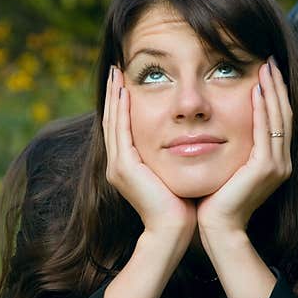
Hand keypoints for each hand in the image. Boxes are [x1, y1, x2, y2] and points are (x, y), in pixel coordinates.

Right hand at [103, 66, 196, 238]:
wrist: (173, 229)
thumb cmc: (180, 205)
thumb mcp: (173, 172)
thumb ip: (171, 154)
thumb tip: (186, 136)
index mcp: (126, 166)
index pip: (120, 127)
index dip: (121, 103)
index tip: (126, 80)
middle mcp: (116, 165)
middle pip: (111, 120)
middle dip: (114, 94)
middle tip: (116, 68)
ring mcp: (117, 166)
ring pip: (112, 122)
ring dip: (115, 96)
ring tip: (118, 73)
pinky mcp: (125, 167)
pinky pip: (121, 131)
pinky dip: (122, 110)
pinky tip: (126, 91)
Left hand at [196, 57, 292, 235]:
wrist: (218, 228)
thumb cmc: (215, 200)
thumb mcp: (228, 167)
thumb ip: (233, 148)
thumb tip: (221, 125)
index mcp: (274, 162)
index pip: (278, 120)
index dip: (275, 94)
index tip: (265, 70)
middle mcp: (282, 162)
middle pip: (284, 114)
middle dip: (277, 86)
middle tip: (269, 60)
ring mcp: (277, 166)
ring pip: (278, 119)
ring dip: (272, 91)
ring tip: (265, 68)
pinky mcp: (265, 169)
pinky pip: (265, 132)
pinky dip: (262, 110)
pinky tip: (256, 91)